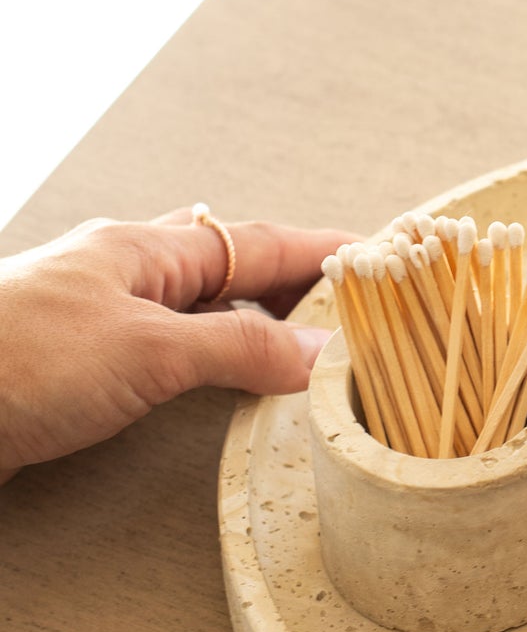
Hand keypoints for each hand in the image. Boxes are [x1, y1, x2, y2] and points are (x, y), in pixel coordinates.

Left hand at [0, 209, 354, 479]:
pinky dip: (210, 363)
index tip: (384, 260)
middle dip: (294, 285)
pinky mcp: (75, 371)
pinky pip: (167, 354)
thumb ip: (236, 348)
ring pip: (198, 311)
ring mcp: (97, 321)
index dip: (325, 252)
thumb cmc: (17, 361)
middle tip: (355, 316)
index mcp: (143, 250)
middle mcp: (122, 275)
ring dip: (252, 324)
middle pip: (230, 268)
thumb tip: (316, 353)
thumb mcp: (146, 351)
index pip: (259, 242)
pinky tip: (220, 390)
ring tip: (304, 353)